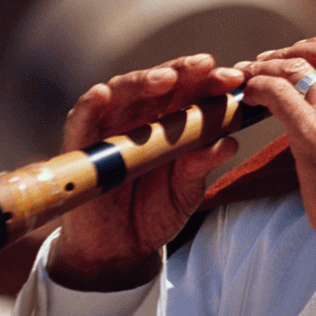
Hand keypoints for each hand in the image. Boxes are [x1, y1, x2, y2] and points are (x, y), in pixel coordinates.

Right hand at [48, 54, 242, 290]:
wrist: (120, 249)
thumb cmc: (155, 210)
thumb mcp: (187, 189)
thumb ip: (202, 164)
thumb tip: (230, 143)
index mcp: (170, 120)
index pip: (191, 91)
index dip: (211, 82)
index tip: (235, 79)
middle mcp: (139, 116)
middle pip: (160, 84)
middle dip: (184, 72)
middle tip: (206, 66)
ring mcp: (109, 126)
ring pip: (123, 92)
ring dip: (143, 81)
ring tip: (167, 78)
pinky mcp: (81, 144)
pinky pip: (82, 118)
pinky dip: (91, 105)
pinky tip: (104, 94)